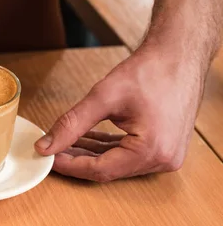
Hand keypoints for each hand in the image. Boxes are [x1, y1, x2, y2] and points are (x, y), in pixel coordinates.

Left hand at [34, 45, 203, 181]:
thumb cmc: (150, 71)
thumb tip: (45, 145)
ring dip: (89, 153)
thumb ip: (72, 124)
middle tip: (49, 150)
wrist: (179, 55)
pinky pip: (128, 154)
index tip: (46, 157)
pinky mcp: (164, 146)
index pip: (101, 170)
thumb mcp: (103, 97)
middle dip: (77, 159)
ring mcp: (166, 155)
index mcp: (152, 151)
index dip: (69, 165)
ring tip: (63, 143)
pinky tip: (85, 138)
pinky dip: (106, 147)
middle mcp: (163, 160)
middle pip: (109, 169)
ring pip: (117, 162)